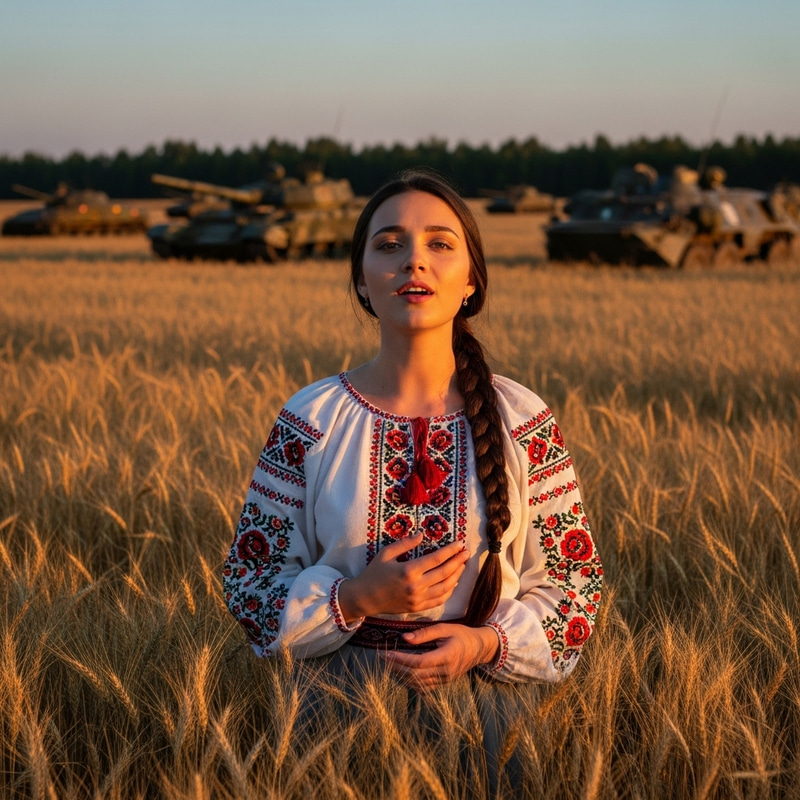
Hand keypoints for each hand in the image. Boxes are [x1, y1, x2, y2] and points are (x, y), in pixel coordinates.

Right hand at [337, 533, 469, 620]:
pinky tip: (453, 583)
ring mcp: (418, 599)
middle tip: (466, 553)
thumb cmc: (374, 573)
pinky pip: (439, 600)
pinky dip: (449, 591)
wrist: (365, 598)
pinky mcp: (417, 608)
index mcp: (408, 570)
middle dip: (458, 562)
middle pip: (444, 573)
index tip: (460, 544)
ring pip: (445, 588)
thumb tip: (422, 534)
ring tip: (463, 566)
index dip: (450, 551)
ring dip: (457, 576)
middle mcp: (416, 586)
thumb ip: (405, 543)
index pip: (436, 559)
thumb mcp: (386, 554)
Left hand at [381, 623, 499, 689]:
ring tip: (388, 664)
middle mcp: (446, 672)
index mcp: (447, 656)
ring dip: (401, 675)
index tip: (387, 653)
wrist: (479, 648)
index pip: (419, 662)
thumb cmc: (462, 634)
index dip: (401, 659)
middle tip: (382, 657)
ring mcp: (444, 679)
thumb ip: (425, 633)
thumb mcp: (445, 628)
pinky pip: (423, 686)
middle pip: (416, 674)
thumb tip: (404, 638)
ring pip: (418, 683)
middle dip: (396, 667)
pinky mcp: (443, 682)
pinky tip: (401, 672)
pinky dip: (410, 681)